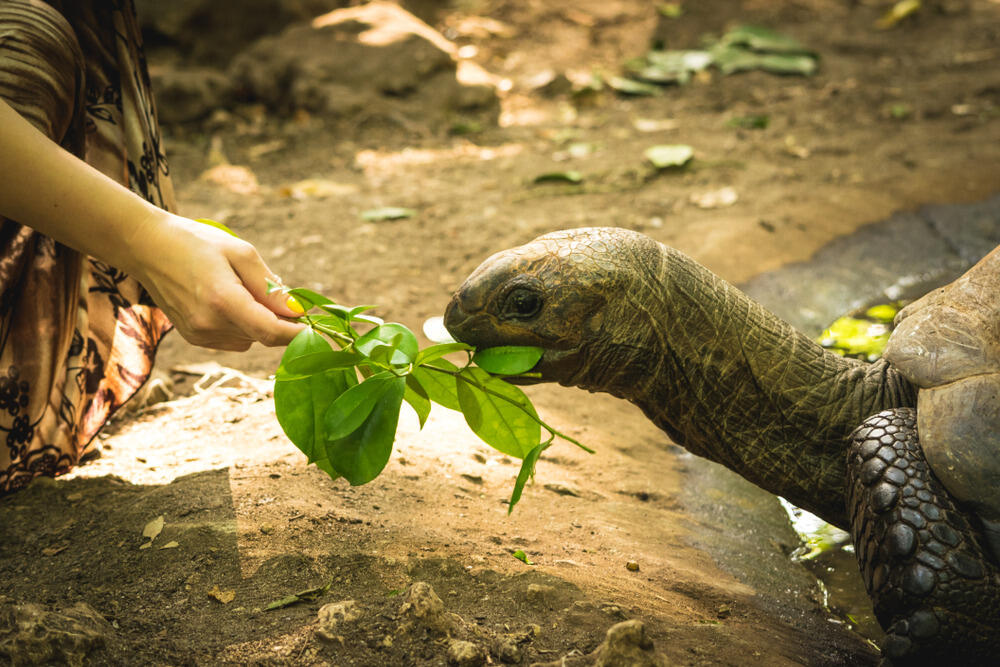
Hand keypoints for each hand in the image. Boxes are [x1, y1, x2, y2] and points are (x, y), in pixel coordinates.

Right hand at [126, 211, 304, 350]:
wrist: (147, 247)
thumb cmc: (197, 242)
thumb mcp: (240, 253)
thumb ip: (270, 286)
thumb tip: (298, 312)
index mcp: (222, 300)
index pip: (270, 332)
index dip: (298, 334)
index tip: (317, 329)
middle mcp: (209, 324)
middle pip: (263, 335)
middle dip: (278, 319)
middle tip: (273, 290)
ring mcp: (199, 335)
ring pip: (250, 338)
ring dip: (257, 320)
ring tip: (236, 288)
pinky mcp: (194, 339)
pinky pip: (234, 339)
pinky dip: (240, 324)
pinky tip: (223, 300)